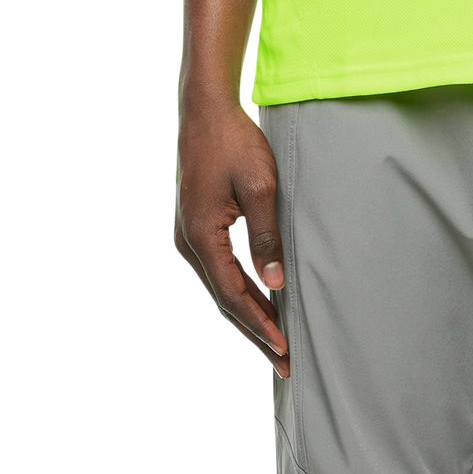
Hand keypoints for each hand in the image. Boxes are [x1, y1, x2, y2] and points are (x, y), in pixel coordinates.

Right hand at [173, 102, 290, 376]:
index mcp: (201, 238)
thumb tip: (275, 283)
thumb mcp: (258, 187)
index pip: (233, 295)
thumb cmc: (234, 144)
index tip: (283, 347)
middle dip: (255, 330)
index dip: (259, 324)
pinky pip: (217, 271)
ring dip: (247, 313)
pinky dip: (238, 291)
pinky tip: (258, 301)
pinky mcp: (195, 228)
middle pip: (223, 300)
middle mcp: (188, 244)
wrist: (207, 112)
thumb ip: (265, 237)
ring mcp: (188, 237)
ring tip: (275, 340)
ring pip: (220, 288)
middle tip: (285, 360)